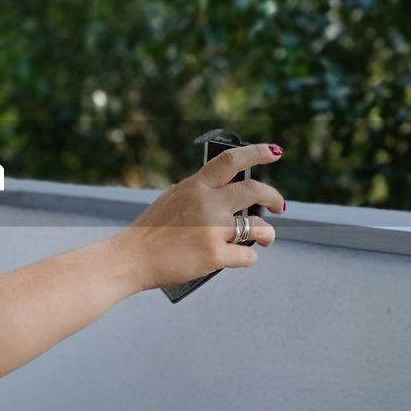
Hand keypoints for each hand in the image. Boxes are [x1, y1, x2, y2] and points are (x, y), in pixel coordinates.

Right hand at [110, 143, 286, 292]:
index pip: (232, 160)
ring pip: (259, 227)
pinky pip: (248, 256)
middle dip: (273, 197)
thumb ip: (200, 194)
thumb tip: (226, 194)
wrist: (132, 258)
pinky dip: (247, 257)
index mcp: (196, 186)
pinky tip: (239, 257)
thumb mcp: (173, 199)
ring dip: (267, 233)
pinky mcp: (215, 256)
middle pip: (255, 191)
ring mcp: (213, 230)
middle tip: (278, 204)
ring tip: (265, 237)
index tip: (274, 151)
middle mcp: (208, 204)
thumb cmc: (150, 232)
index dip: (258, 152)